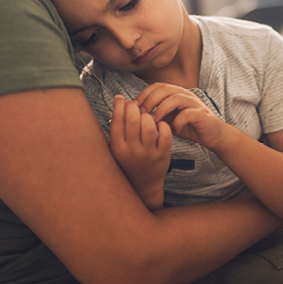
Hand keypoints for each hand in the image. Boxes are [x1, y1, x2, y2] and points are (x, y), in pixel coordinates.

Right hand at [110, 95, 172, 209]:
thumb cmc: (128, 160)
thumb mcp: (117, 147)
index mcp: (117, 147)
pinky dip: (163, 125)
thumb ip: (117, 127)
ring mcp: (148, 154)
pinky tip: (159, 124)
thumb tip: (119, 99)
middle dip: (134, 106)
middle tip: (136, 104)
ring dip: (148, 115)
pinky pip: (165, 134)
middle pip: (133, 120)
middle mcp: (132, 151)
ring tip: (147, 115)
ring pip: (149, 125)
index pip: (117, 120)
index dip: (120, 105)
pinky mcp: (162, 156)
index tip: (122, 98)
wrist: (143, 185)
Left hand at [135, 83, 226, 150]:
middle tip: (141, 114)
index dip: (144, 94)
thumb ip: (158, 114)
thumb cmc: (190, 127)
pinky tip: (173, 130)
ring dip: (162, 109)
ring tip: (154, 122)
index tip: (134, 107)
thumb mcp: (170, 119)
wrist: (213, 135)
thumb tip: (137, 114)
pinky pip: (188, 114)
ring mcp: (195, 104)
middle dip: (150, 100)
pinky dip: (178, 121)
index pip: (158, 86)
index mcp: (177, 93)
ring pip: (176, 98)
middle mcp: (186, 95)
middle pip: (165, 89)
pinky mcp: (202, 115)